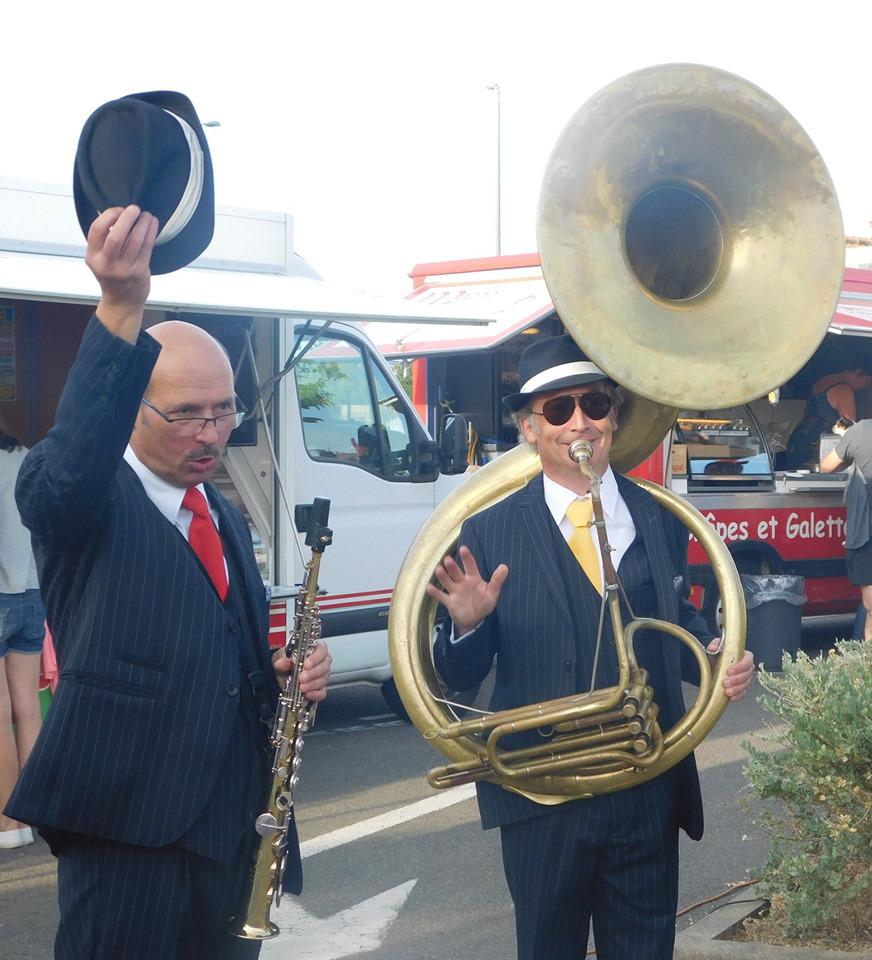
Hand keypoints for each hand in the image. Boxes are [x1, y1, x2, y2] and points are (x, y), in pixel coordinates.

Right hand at [86, 205, 158, 342]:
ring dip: (143, 224)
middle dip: (127, 218)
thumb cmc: (112, 275)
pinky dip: (151, 232)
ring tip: (147, 215)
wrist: (122, 301)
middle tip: (135, 209)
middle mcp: (107, 264)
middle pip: (116, 236)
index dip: (109, 215)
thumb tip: (119, 214)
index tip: (119, 210)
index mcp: (93, 257)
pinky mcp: (140, 272)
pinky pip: (147, 248)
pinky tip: (153, 224)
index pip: (97, 230)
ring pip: (135, 240)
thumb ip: (104, 240)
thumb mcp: (99, 258)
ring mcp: (124, 269)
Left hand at [273, 641, 331, 701]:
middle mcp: (321, 661)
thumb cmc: (286, 662)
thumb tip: (283, 662)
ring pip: (323, 679)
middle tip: (302, 677)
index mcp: (314, 649)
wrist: (283, 674)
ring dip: (312, 684)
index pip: (322, 650)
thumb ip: (281, 659)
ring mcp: (322, 675)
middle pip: (324, 666)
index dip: (316, 658)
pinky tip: (307, 694)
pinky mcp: (320, 688)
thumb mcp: (280, 657)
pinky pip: (322, 692)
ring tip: (301, 687)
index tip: (306, 664)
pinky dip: (315, 694)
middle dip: (313, 673)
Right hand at [425, 544, 507, 634]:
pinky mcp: (449, 602)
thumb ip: (497, 580)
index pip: (470, 565)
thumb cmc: (484, 603)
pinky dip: (434, 592)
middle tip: (448, 559)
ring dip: (443, 576)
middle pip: (456, 572)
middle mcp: (462, 582)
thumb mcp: (492, 593)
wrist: (474, 619)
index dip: (467, 557)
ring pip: (447, 581)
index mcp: (473, 578)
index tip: (463, 548)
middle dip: (452, 566)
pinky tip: (429, 587)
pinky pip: (441, 596)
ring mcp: (455, 591)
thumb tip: (505, 566)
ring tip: (439, 569)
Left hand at [707, 641, 754, 701]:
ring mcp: (746, 679)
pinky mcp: (742, 688)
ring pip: (745, 685)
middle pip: (747, 674)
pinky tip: (731, 697)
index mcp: (744, 656)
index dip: (740, 666)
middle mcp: (747, 668)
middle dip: (736, 680)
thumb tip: (713, 648)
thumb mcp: (716, 647)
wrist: (715, 665)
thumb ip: (715, 645)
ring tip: (727, 691)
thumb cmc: (719, 654)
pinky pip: (743, 693)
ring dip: (736, 689)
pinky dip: (737, 696)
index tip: (729, 671)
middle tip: (725, 682)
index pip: (748, 660)